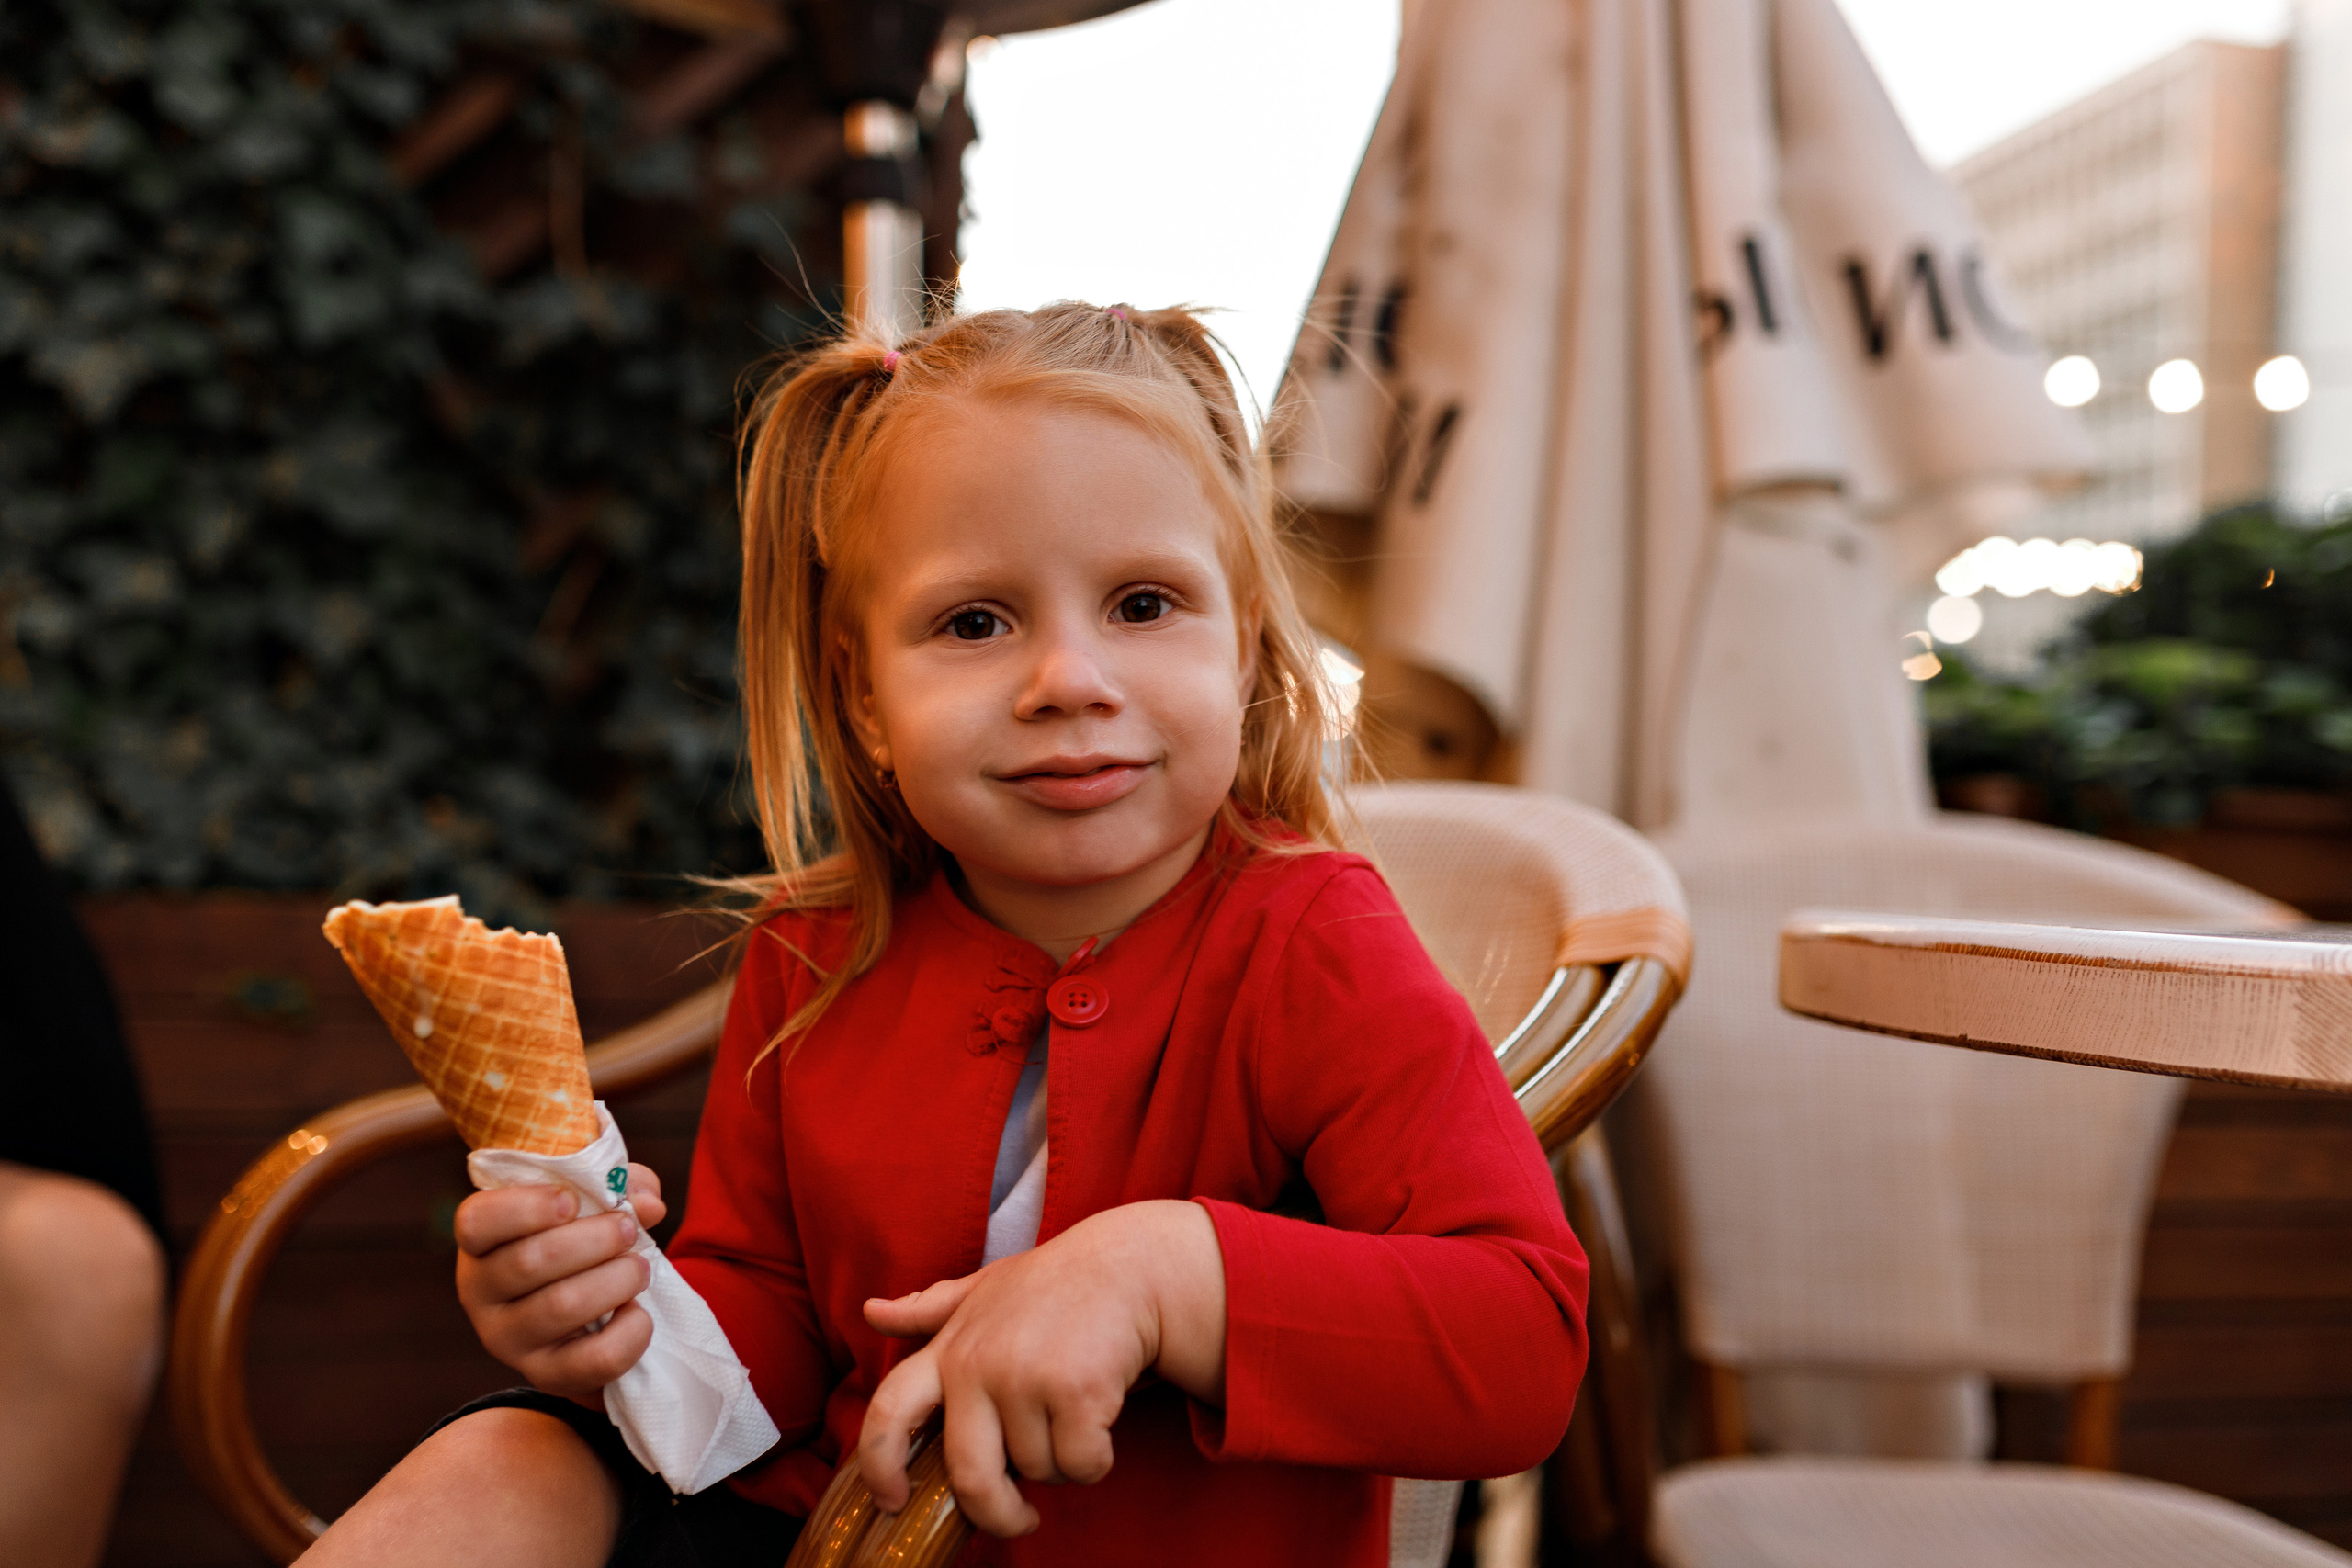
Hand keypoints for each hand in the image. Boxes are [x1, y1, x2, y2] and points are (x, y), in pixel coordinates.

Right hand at [453, 1164, 666, 1406]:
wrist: (588, 1319)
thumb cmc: (582, 1242)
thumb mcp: (595, 1205)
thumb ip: (623, 1187)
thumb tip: (647, 1204)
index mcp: (481, 1242)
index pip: (477, 1221)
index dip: (526, 1207)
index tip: (572, 1200)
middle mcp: (479, 1293)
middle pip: (529, 1262)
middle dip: (594, 1240)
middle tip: (628, 1230)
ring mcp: (506, 1339)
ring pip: (560, 1306)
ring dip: (615, 1280)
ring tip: (639, 1269)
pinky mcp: (544, 1375)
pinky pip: (593, 1360)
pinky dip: (629, 1332)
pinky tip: (636, 1312)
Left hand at [856, 1199, 1224, 1537]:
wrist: (1127, 1264)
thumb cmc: (1054, 1285)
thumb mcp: (984, 1288)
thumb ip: (930, 1309)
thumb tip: (871, 1313)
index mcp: (949, 1349)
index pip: (889, 1411)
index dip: (880, 1465)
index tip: (893, 1501)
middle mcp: (977, 1365)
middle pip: (969, 1476)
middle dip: (998, 1515)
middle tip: (1021, 1520)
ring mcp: (1025, 1377)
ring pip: (1037, 1472)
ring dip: (1062, 1464)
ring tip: (1074, 1417)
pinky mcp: (1075, 1389)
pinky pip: (1080, 1464)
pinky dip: (1096, 1460)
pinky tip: (1102, 1420)